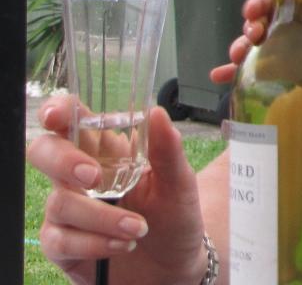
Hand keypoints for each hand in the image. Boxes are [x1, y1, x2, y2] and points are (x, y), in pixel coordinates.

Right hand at [27, 96, 208, 284]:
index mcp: (107, 152)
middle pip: (44, 153)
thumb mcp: (180, 183)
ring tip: (139, 228)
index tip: (59, 114)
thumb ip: (168, 150)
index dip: (59, 112)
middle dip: (62, 161)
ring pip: (60, 202)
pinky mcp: (64, 246)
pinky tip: (123, 244)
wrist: (176, 267)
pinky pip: (62, 239)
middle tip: (94, 177)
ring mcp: (68, 211)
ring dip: (102, 216)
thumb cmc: (175, 218)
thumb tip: (156, 112)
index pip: (73, 122)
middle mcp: (80, 177)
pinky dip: (95, 242)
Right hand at [209, 0, 301, 84]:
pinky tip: (220, 78)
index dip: (262, 2)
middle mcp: (294, 27)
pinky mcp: (286, 71)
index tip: (251, 11)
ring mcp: (288, 49)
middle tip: (250, 39)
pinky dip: (237, 72)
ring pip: (256, 45)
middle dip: (249, 28)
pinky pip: (256, 69)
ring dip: (240, 50)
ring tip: (234, 60)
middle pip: (263, 22)